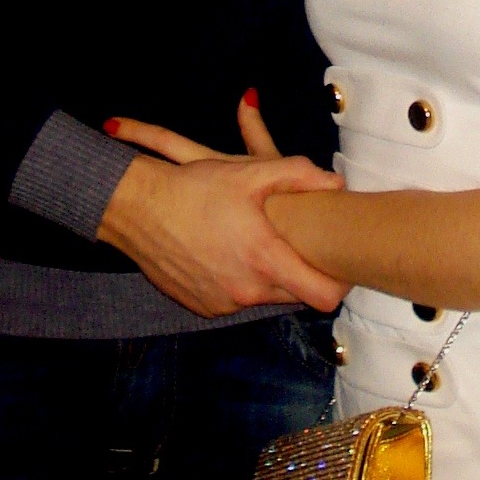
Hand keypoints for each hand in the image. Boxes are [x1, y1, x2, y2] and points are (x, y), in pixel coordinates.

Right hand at [100, 102, 346, 316]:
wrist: (137, 209)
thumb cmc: (195, 188)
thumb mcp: (248, 172)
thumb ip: (300, 175)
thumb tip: (338, 184)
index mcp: (265, 259)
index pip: (324, 295)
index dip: (340, 283)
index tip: (341, 266)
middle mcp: (246, 290)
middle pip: (297, 296)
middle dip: (302, 274)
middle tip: (297, 246)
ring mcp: (223, 303)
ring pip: (265, 297)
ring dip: (268, 277)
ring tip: (257, 246)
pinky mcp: (203, 307)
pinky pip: (236, 300)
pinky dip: (239, 282)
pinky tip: (229, 255)